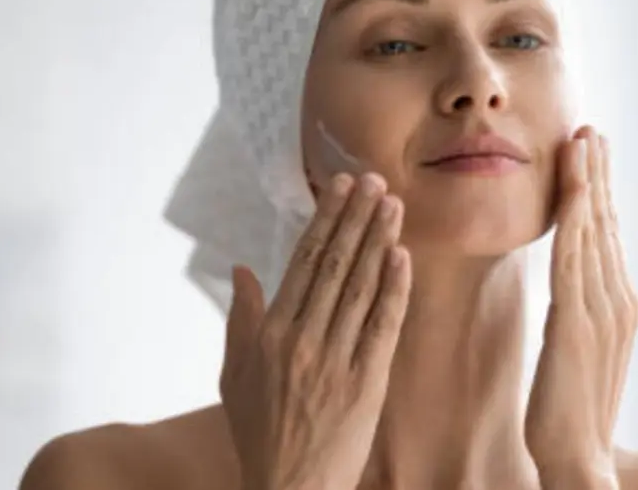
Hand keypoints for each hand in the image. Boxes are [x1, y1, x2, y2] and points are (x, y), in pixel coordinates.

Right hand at [219, 173, 411, 489]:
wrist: (289, 489)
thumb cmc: (259, 433)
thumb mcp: (234, 377)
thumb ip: (239, 320)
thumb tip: (242, 269)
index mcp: (270, 335)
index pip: (303, 263)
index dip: (325, 220)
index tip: (341, 187)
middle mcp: (302, 340)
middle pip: (335, 265)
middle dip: (356, 217)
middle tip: (374, 179)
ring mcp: (336, 360)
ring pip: (361, 288)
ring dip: (378, 241)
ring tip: (393, 204)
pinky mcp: (367, 382)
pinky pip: (383, 326)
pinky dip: (394, 289)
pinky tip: (403, 257)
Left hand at [525, 127, 637, 489]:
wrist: (579, 460)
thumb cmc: (571, 412)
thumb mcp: (579, 352)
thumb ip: (580, 314)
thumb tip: (573, 289)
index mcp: (618, 307)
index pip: (606, 237)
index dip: (599, 193)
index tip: (592, 154)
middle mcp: (617, 301)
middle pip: (605, 224)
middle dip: (598, 175)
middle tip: (592, 130)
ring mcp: (602, 311)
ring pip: (592, 230)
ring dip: (587, 182)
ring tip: (582, 139)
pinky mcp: (576, 323)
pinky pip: (573, 256)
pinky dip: (574, 215)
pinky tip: (571, 184)